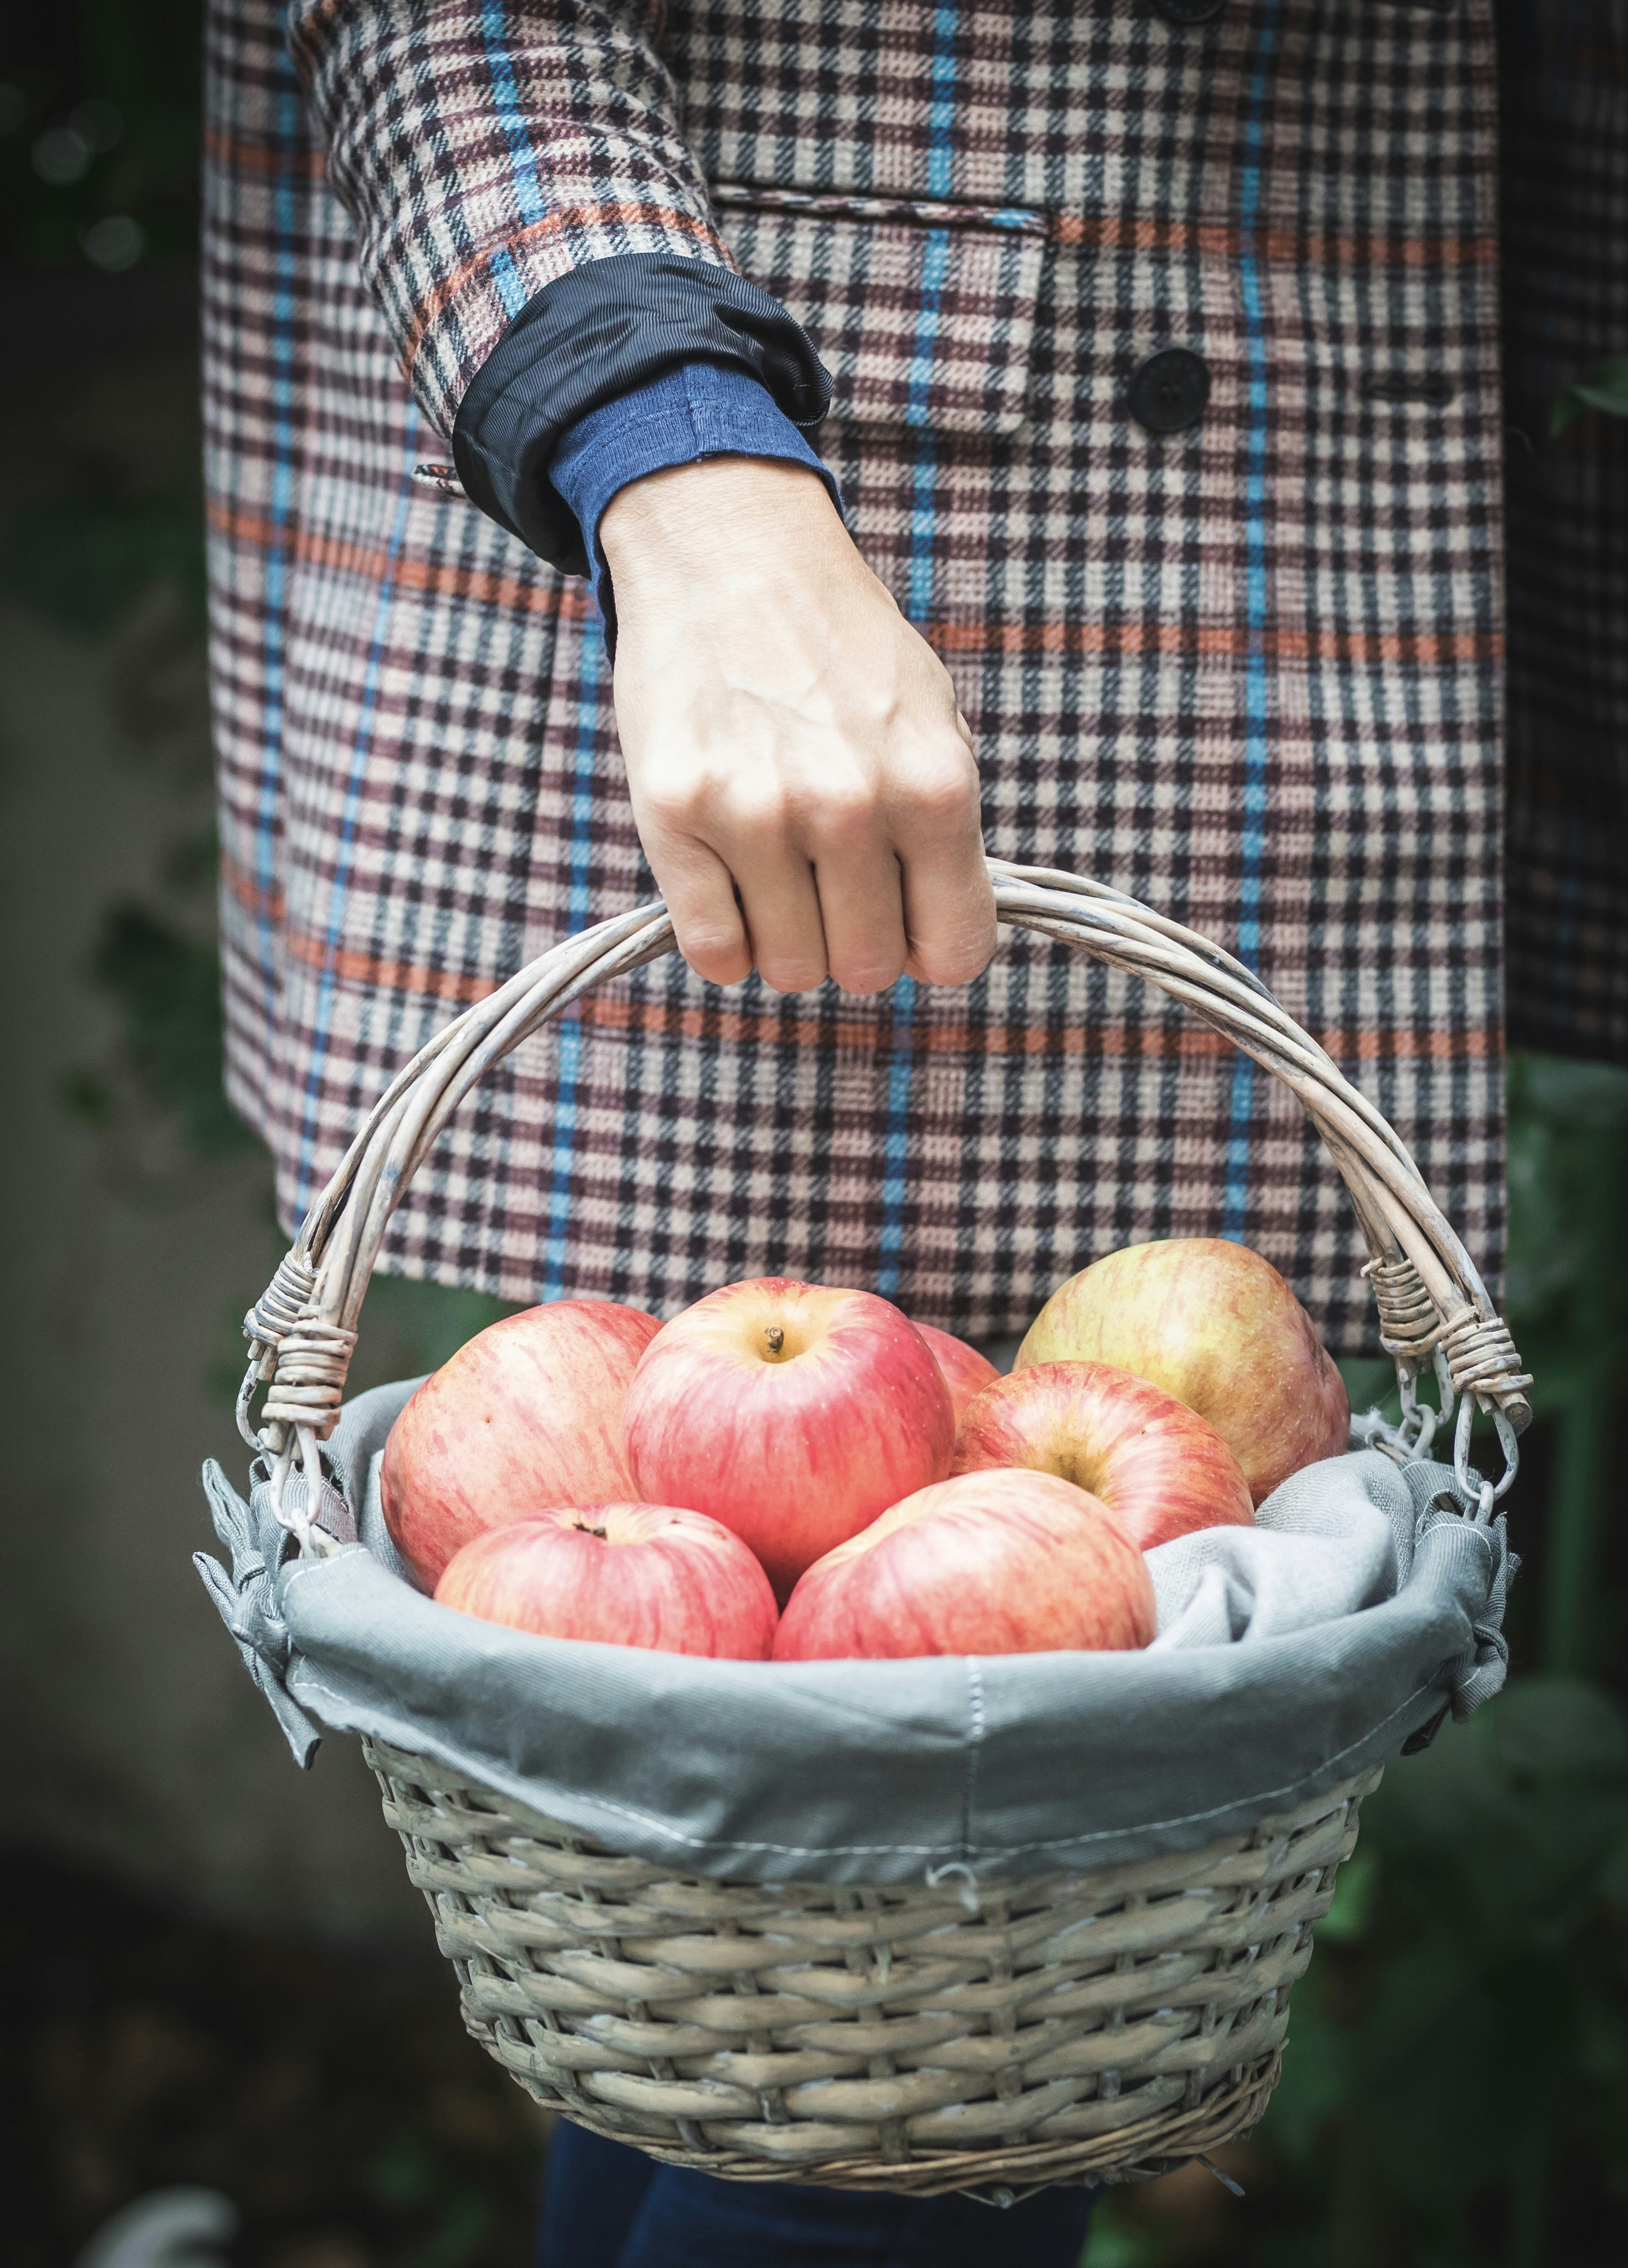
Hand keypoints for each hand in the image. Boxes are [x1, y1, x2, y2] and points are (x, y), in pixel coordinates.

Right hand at [599, 457, 995, 994]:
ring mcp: (757, 813)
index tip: (904, 920)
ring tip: (778, 874)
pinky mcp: (675, 814)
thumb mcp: (931, 721)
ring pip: (789, 967)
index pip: (954, 949)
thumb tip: (936, 940)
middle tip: (830, 885)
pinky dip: (726, 941)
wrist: (731, 552)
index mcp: (933, 785)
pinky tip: (730, 888)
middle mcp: (850, 806)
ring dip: (787, 939)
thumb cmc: (838, 645)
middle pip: (866, 967)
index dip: (929, 948)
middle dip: (853, 941)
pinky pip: (714, 949)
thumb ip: (942, 831)